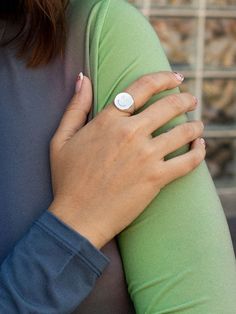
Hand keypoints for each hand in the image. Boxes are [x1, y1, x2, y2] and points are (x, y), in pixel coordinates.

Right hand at [49, 71, 204, 248]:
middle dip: (185, 99)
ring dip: (196, 125)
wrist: (78, 217)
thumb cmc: (68, 179)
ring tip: (198, 125)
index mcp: (109, 121)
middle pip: (169, 106)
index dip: (163, 78)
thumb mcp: (62, 139)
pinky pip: (188, 161)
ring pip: (184, 131)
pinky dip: (199, 152)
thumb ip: (75, 107)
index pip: (142, 88)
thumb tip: (82, 78)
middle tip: (191, 100)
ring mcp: (146, 156)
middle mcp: (130, 133)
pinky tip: (201, 147)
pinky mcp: (157, 178)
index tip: (176, 78)